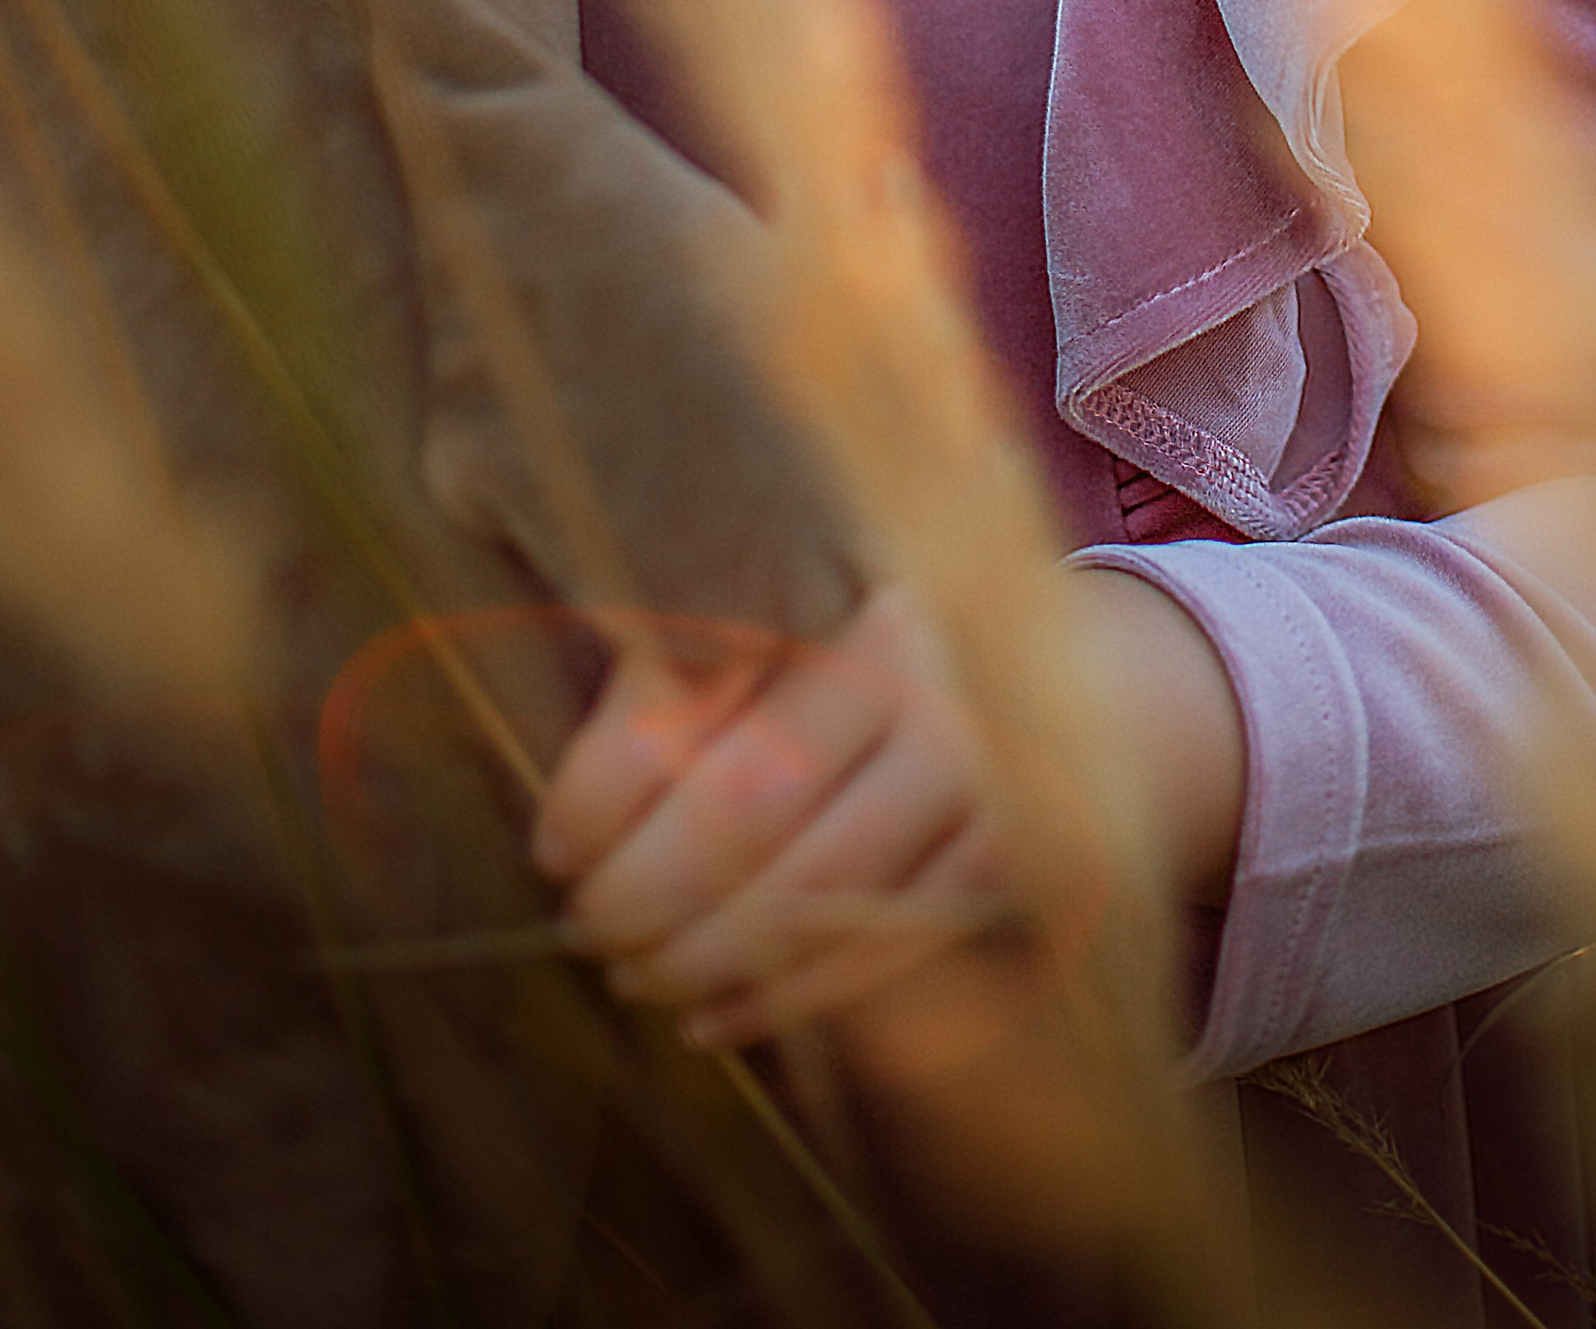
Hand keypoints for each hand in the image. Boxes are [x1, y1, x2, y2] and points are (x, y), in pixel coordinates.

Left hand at [530, 585, 1013, 1046]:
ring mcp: (974, 752)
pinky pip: (881, 944)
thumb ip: (670, 700)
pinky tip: (712, 1018)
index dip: (603, 788)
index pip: (689, 691)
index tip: (554, 853)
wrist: (1042, 669)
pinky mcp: (1011, 844)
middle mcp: (908, 655)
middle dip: (645, 891)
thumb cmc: (855, 658)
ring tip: (637, 979)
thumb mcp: (765, 638)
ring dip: (705, 957)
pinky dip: (786, 999)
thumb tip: (564, 837)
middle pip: (751, 798)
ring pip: (817, 888)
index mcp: (823, 578)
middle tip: (586, 933)